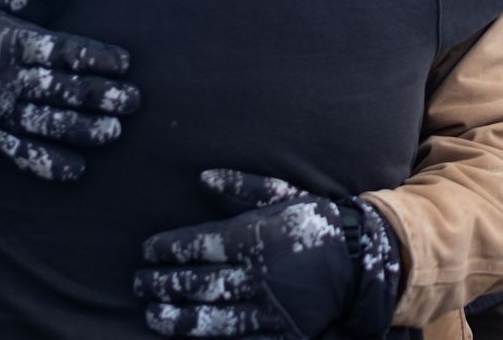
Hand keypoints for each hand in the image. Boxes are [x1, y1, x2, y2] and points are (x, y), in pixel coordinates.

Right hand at [0, 0, 139, 180]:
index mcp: (13, 44)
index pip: (59, 51)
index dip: (92, 57)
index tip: (124, 63)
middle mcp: (6, 78)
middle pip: (58, 88)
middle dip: (97, 96)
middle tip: (132, 102)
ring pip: (43, 122)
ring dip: (79, 129)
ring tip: (112, 133)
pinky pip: (17, 152)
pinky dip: (45, 163)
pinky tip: (74, 170)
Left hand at [134, 169, 400, 337]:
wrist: (362, 259)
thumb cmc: (317, 221)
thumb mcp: (284, 194)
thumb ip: (243, 186)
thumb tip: (203, 177)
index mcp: (256, 237)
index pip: (198, 244)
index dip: (167, 248)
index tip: (147, 250)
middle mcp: (258, 274)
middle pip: (198, 281)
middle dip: (163, 283)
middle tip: (140, 282)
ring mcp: (269, 307)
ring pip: (212, 315)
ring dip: (176, 316)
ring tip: (153, 313)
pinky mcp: (282, 331)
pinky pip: (239, 338)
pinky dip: (209, 338)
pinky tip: (187, 336)